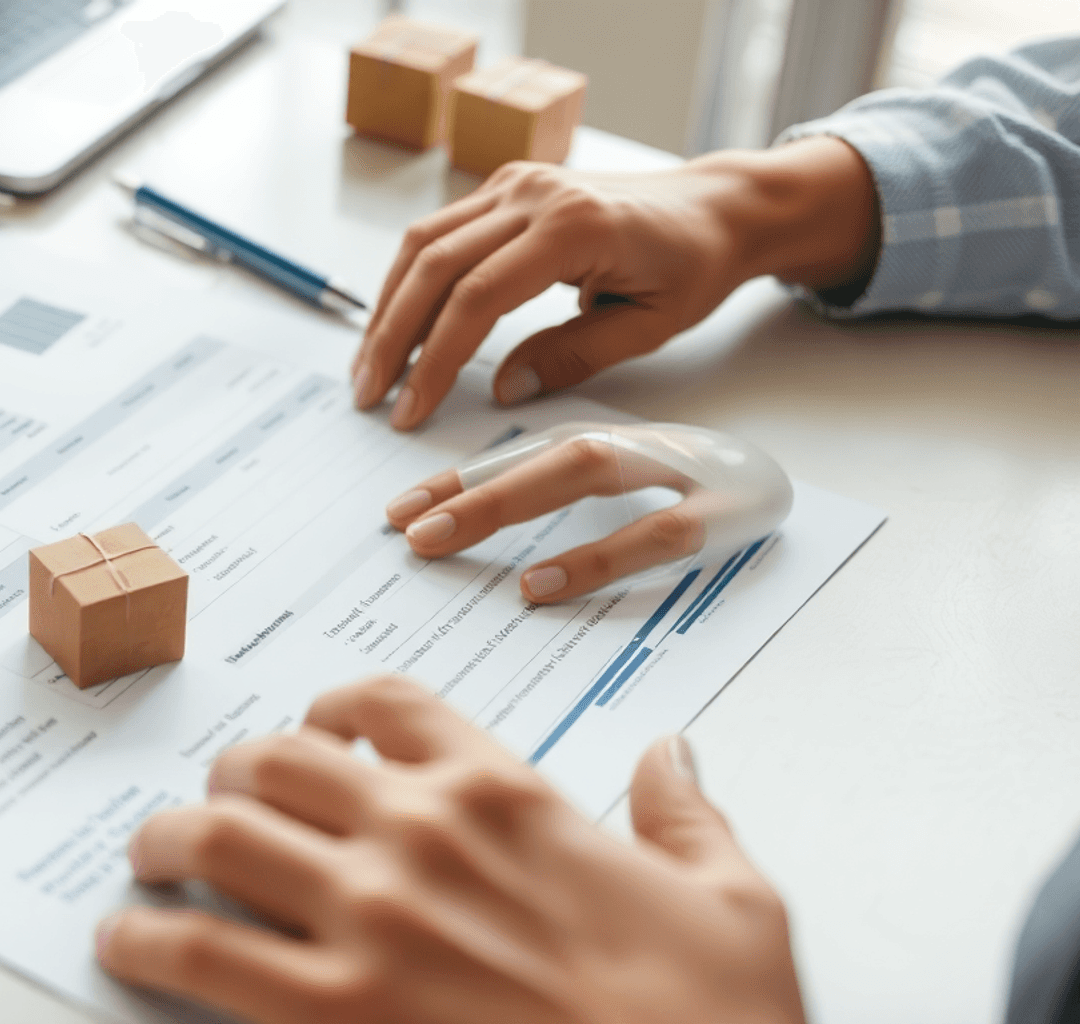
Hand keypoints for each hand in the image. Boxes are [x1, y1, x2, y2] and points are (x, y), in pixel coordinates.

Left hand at [97, 676, 806, 1023]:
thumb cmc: (716, 1017)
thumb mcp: (733, 899)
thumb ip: (685, 814)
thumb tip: (674, 757)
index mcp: (508, 794)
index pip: (385, 705)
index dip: (329, 708)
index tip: (312, 729)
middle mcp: (422, 832)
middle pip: (274, 760)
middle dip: (232, 777)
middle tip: (220, 806)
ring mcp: (370, 918)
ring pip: (217, 836)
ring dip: (169, 841)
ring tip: (153, 861)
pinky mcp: (332, 1010)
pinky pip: (198, 954)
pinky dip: (143, 940)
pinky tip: (127, 942)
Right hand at [351, 137, 878, 429]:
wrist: (716, 207)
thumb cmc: (694, 264)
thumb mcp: (649, 327)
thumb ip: (572, 357)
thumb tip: (502, 390)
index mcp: (574, 227)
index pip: (477, 297)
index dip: (436, 360)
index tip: (411, 409)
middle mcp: (535, 193)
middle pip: (433, 266)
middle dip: (392, 337)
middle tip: (369, 397)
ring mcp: (516, 183)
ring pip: (423, 243)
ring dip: (389, 308)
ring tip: (370, 368)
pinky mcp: (506, 187)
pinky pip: (439, 233)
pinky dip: (410, 281)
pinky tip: (397, 325)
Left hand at [383, 422, 791, 603]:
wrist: (805, 480)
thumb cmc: (700, 488)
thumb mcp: (626, 481)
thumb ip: (555, 488)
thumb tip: (463, 518)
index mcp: (614, 437)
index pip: (521, 449)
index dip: (458, 476)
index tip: (396, 508)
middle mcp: (644, 442)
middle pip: (542, 452)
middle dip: (468, 488)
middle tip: (403, 526)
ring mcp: (689, 471)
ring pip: (586, 469)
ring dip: (504, 501)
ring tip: (439, 540)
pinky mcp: (733, 512)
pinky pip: (655, 534)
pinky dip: (594, 556)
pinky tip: (539, 584)